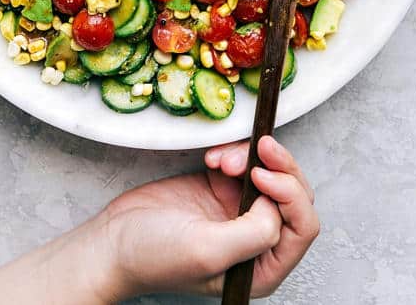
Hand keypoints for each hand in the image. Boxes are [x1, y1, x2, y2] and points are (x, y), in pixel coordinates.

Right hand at [103, 134, 319, 298]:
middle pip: (293, 196)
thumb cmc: (153, 257)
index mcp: (262, 268)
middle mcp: (257, 241)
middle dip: (278, 168)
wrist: (113, 240)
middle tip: (259, 147)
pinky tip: (213, 158)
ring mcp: (239, 213)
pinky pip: (246, 163)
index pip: (302, 227)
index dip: (289, 194)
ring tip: (223, 160)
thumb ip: (254, 233)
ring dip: (252, 157)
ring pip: (272, 174)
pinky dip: (234, 153)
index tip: (260, 175)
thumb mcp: (208, 251)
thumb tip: (277, 206)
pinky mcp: (222, 189)